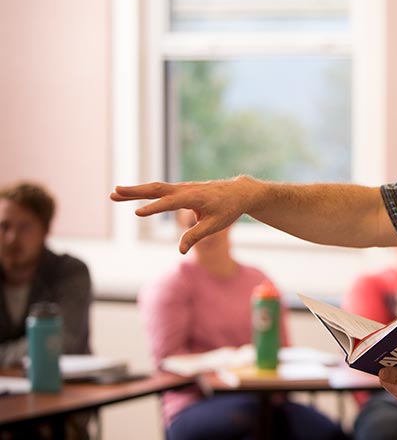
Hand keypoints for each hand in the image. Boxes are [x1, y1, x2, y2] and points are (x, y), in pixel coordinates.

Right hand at [110, 176, 259, 252]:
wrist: (239, 193)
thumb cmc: (228, 209)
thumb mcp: (216, 225)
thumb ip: (197, 236)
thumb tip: (181, 251)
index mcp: (195, 197)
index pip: (171, 203)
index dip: (154, 209)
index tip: (137, 213)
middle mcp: (186, 189)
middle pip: (157, 189)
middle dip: (135, 192)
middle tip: (114, 192)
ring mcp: (183, 188)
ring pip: (156, 188)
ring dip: (135, 190)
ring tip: (114, 193)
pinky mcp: (182, 190)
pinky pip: (161, 190)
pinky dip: (145, 191)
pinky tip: (131, 193)